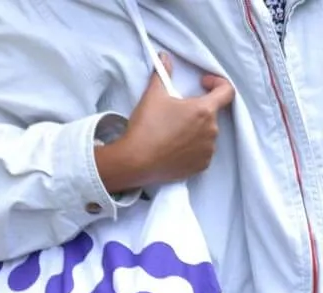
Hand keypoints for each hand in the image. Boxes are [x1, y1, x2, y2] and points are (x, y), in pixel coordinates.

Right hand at [96, 53, 235, 192]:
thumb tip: (164, 57)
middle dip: (198, 111)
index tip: (203, 84)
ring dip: (196, 131)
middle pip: (212, 114)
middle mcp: (212, 130)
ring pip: (207, 135)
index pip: (227, 91)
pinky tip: (176, 149)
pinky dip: (193, 149)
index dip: (217, 83)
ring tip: (174, 133)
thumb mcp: (153, 96)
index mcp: (204, 110)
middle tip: (177, 113)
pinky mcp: (200, 166)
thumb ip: (162, 74)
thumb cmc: (145, 127)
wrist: (134, 162)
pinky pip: (202, 153)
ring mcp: (207, 150)